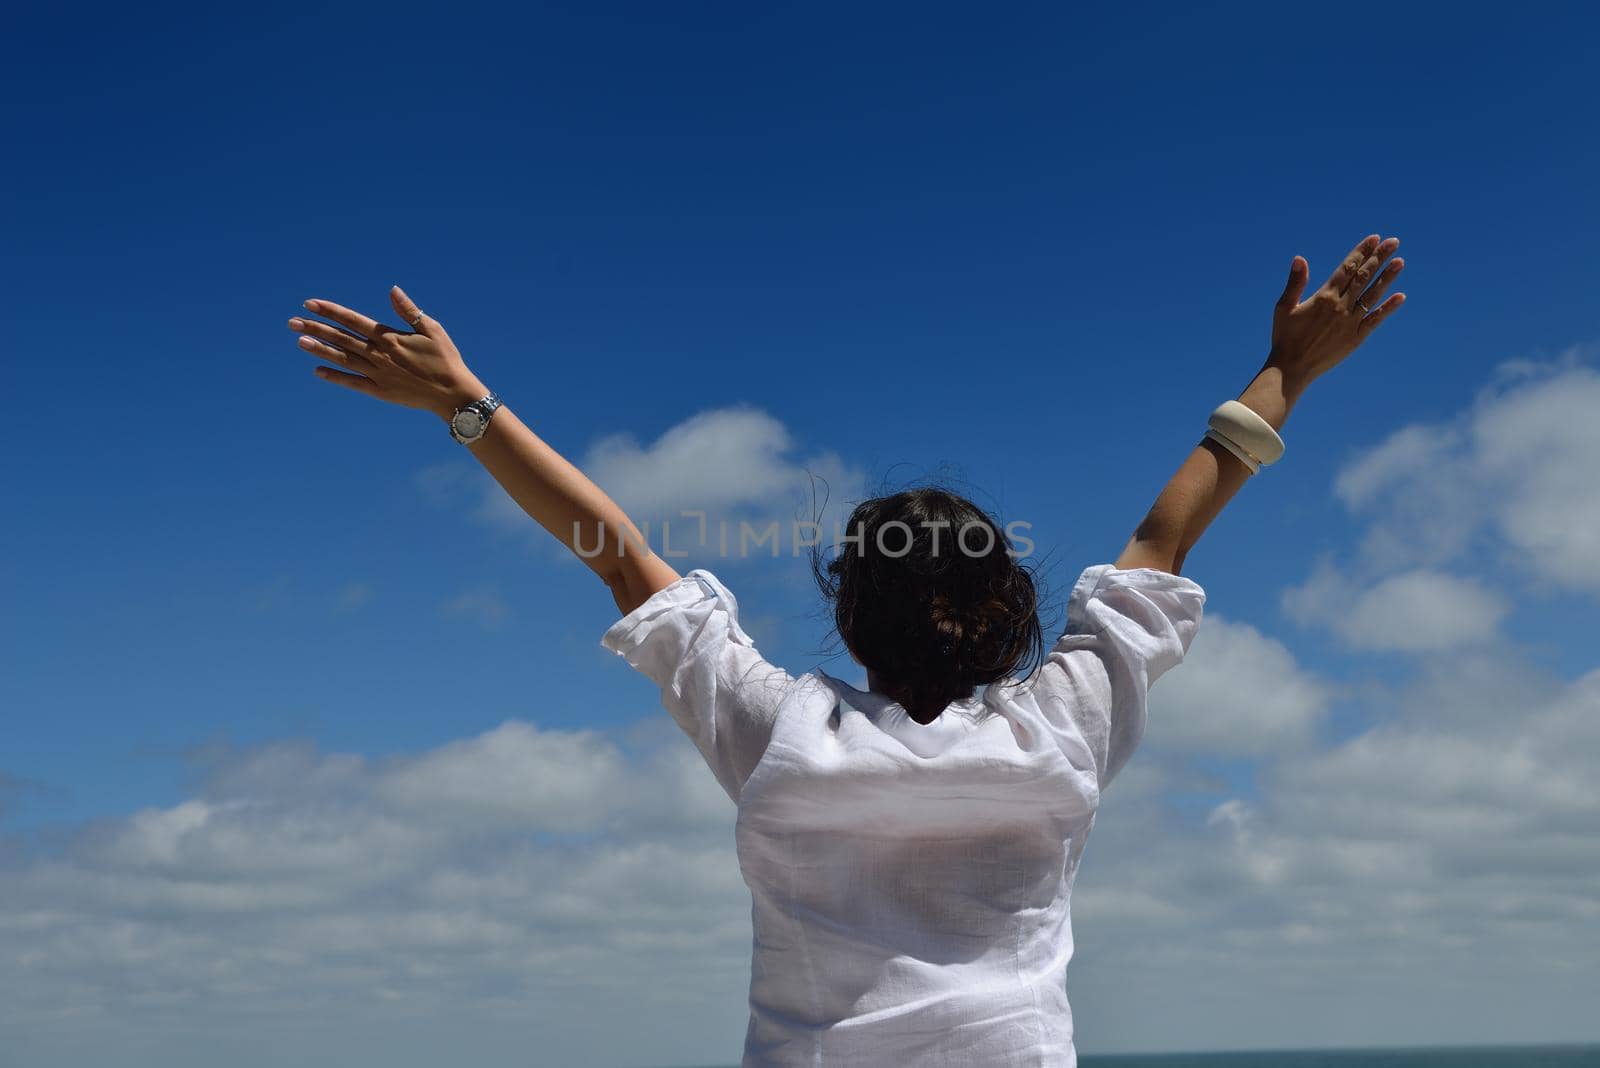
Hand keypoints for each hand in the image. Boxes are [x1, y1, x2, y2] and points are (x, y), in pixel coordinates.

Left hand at [288, 286, 488, 419]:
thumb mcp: (432, 329)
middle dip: (316, 329)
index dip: (330, 311)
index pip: (352, 320)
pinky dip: (335, 377)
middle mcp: (379, 354)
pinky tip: (318, 370)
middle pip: (341, 338)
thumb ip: (409, 311)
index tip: (310, 304)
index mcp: (389, 337)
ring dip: (320, 349)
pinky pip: (353, 383)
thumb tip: (392, 289)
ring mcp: (378, 374)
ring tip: (299, 341)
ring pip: (343, 358)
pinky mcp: (380, 391)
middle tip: (293, 322)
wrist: (453, 393)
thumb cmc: (446, 359)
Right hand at [1266, 233, 1405, 391]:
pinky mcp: (1356, 338)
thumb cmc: (1284, 337)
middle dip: (1379, 257)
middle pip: (1363, 277)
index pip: (1347, 268)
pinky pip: (1375, 319)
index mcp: (1324, 297)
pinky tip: (1400, 296)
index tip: (1374, 239)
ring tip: (1399, 262)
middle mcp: (1340, 306)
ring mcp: (1350, 322)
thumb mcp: (1284, 307)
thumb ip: (1295, 283)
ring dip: (1387, 278)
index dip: (1361, 252)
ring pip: (1373, 295)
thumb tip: (1299, 259)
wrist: (1292, 368)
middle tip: (1393, 242)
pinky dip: (1388, 308)